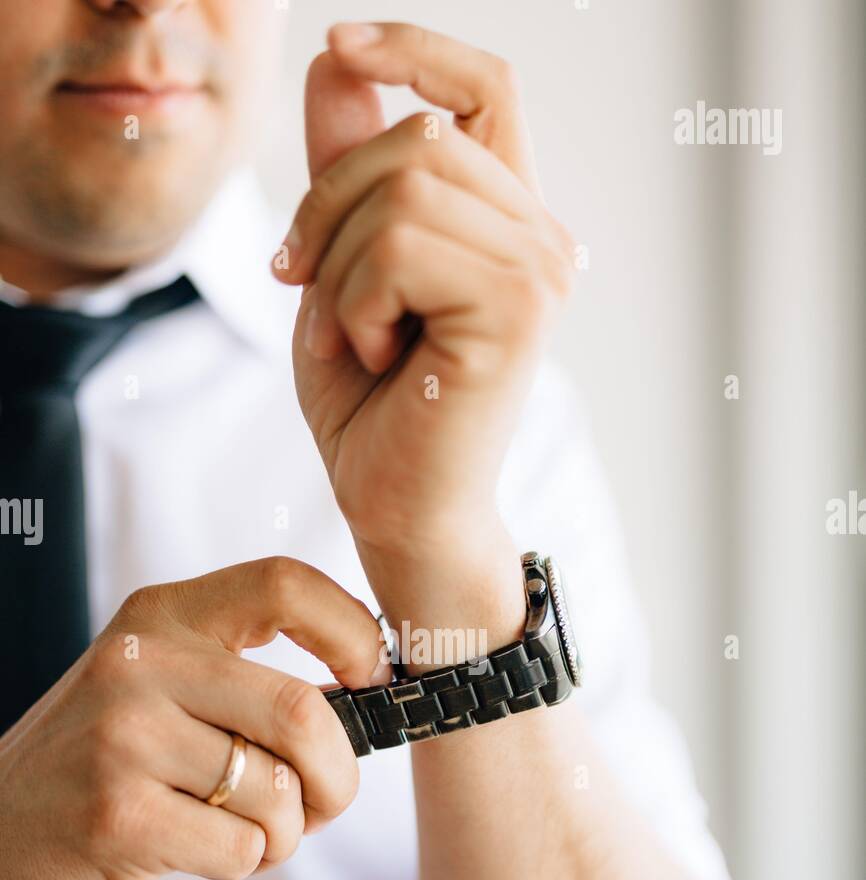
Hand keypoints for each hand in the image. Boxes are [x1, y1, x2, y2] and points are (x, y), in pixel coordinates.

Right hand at [0, 558, 385, 879]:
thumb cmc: (101, 761)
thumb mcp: (155, 684)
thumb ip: (240, 678)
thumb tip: (364, 698)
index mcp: (161, 616)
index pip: (283, 585)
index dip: (353, 630)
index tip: (374, 676)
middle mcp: (142, 665)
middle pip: (300, 711)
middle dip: (337, 775)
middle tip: (325, 801)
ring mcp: (125, 740)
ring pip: (277, 793)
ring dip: (287, 833)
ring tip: (246, 832)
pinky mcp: (119, 818)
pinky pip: (244, 849)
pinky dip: (247, 864)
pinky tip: (200, 852)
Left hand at [276, 22, 573, 568]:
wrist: (395, 507)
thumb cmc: (372, 406)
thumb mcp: (339, 268)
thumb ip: (346, 172)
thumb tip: (334, 60)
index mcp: (507, 222)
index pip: (486, 89)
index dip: (416, 48)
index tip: (339, 45)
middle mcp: (540, 238)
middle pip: (417, 136)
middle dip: (326, 204)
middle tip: (298, 283)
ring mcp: (539, 270)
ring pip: (401, 189)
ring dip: (336, 267)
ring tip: (344, 337)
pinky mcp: (518, 308)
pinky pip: (398, 248)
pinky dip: (352, 303)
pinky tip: (369, 356)